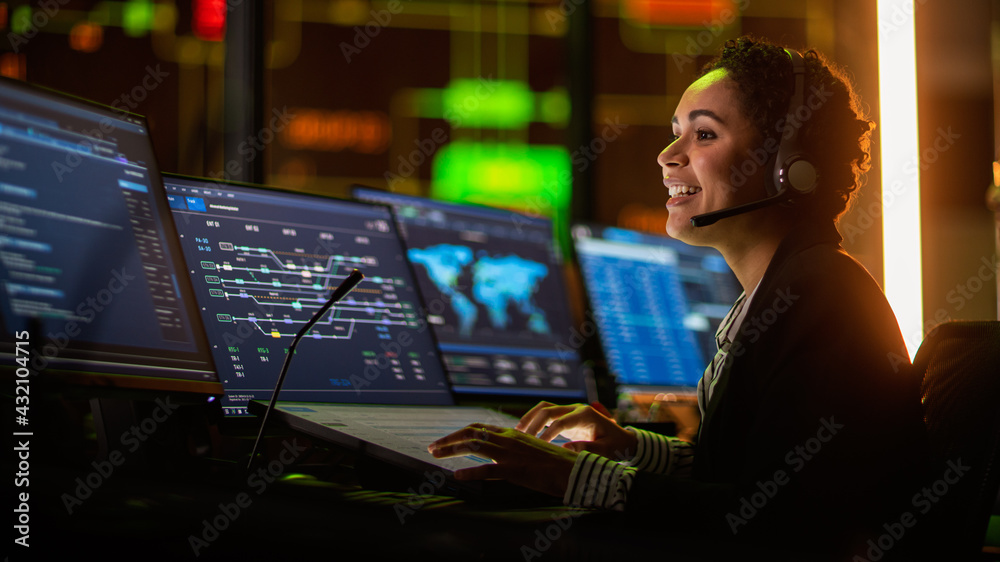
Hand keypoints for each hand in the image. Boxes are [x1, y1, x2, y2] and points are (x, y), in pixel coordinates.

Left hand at [427, 423, 577, 497]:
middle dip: (448, 439)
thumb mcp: (530, 449)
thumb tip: (497, 450)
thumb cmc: (554, 463)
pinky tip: (458, 475)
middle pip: (471, 433)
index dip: (458, 433)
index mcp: (511, 434)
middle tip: (432, 447)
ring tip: (436, 456)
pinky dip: (470, 472)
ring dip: (451, 450)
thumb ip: (513, 448)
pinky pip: (488, 470)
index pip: (478, 427)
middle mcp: (508, 439)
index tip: (444, 440)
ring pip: (474, 447)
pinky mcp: (515, 470)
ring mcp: (511, 454)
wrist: (575, 469)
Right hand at [516, 402, 637, 461]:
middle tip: (521, 439)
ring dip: (530, 419)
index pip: (560, 422)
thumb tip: (565, 449)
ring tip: (516, 433)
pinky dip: (534, 421)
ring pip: (544, 408)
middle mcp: (575, 409)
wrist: (623, 439)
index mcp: (585, 415)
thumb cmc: (616, 446)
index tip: (537, 446)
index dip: (547, 434)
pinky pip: (546, 415)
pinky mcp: (566, 417)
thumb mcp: (606, 450)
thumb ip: (588, 449)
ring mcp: (570, 411)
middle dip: (533, 424)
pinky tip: (524, 433)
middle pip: (547, 410)